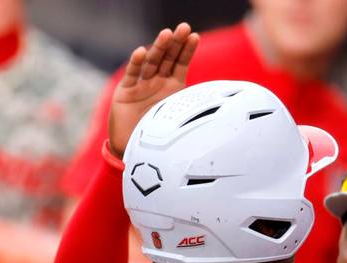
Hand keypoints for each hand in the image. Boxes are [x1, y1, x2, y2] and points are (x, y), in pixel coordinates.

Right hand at [106, 22, 199, 157]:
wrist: (137, 150)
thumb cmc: (161, 136)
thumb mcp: (181, 119)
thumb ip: (194, 109)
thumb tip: (221, 104)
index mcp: (172, 87)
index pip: (180, 63)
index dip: (187, 50)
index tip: (194, 36)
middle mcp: (157, 82)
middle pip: (167, 58)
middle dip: (175, 43)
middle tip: (183, 28)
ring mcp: (141, 85)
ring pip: (151, 63)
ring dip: (158, 48)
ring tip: (166, 34)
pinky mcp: (125, 92)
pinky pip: (132, 75)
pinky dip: (136, 64)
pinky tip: (141, 52)